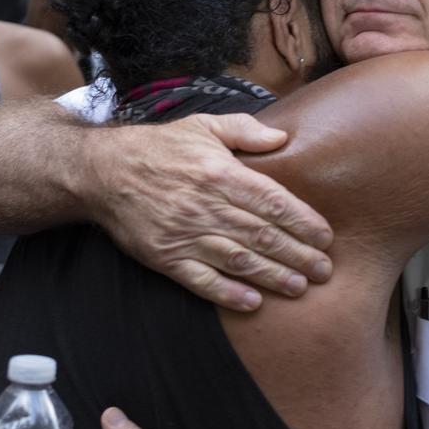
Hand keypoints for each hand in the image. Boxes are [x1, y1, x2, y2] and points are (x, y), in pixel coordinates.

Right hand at [82, 113, 333, 311]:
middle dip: (298, 255)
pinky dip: (227, 293)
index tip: (326, 237)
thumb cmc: (160, 147)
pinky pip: (201, 280)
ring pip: (238, 259)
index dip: (302, 221)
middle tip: (324, 270)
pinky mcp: (165, 257)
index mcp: (220, 173)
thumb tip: (283, 138)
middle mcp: (206, 205)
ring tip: (299, 287)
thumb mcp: (203, 126)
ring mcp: (185, 234)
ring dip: (272, 276)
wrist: (103, 171)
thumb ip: (245, 131)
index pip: (272, 201)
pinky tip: (252, 303)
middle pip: (262, 235)